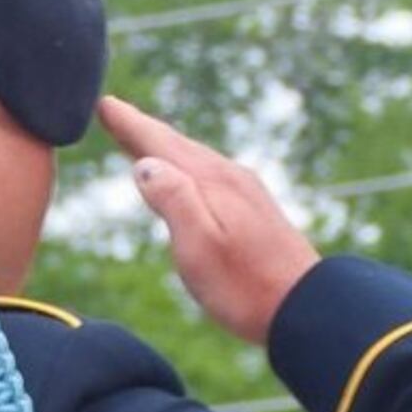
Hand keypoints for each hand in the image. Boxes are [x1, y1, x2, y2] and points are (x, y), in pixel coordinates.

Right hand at [99, 95, 320, 347]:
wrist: (306, 307)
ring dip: (166, 147)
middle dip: (144, 129)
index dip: (130, 125)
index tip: (104, 104)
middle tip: (114, 112)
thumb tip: (144, 163)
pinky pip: (210, 175)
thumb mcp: (199, 246)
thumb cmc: (245, 287)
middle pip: (178, 146)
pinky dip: (188, 168)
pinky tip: (187, 178)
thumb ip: (172, 200)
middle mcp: (230, 177)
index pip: (161, 145)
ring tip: (142, 141)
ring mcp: (246, 192)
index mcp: (212, 182)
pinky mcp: (255, 210)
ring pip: (196, 159)